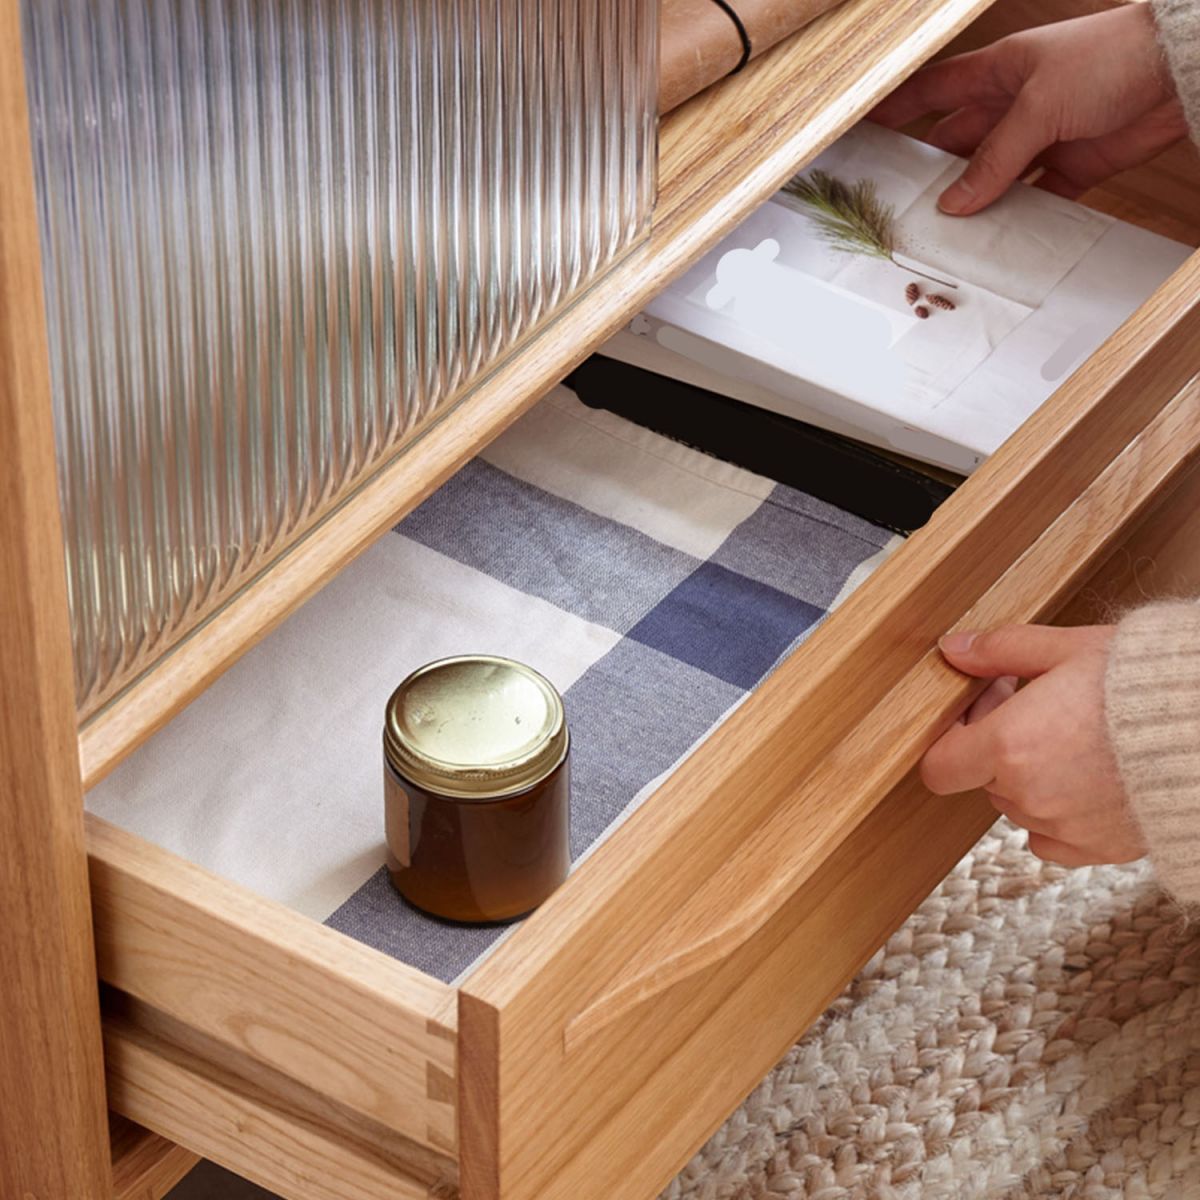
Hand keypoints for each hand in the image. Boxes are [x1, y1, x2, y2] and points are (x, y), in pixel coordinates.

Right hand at [869, 5, 1186, 214]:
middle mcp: (1014, 105)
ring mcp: (1041, 136)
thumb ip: (995, 158)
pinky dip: (1017, 221)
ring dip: (973, 204)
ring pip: (991, 177)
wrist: (1181, 70)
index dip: (896, 112)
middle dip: (930, 174)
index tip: (862, 135)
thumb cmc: (1112, 59)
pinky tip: (997, 240)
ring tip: (944, 234)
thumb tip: (955, 203)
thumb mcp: (1039, 105)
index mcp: (998, 73)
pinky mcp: (1071, 165)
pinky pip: (1033, 199)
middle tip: (901, 206)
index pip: (931, 92)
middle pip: (956, 145)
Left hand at [920, 624, 1144, 866]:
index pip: (938, 767)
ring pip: (1021, 807)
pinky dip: (1061, 817)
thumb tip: (953, 649)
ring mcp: (1063, 828)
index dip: (952, 740)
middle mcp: (1029, 795)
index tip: (980, 715)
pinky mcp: (1099, 850)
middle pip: (985, 780)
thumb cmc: (1146, 683)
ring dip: (1033, 780)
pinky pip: (1053, 840)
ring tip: (1076, 741)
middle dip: (1000, 747)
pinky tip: (1089, 782)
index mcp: (1009, 745)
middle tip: (1038, 711)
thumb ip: (1000, 650)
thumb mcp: (1068, 648)